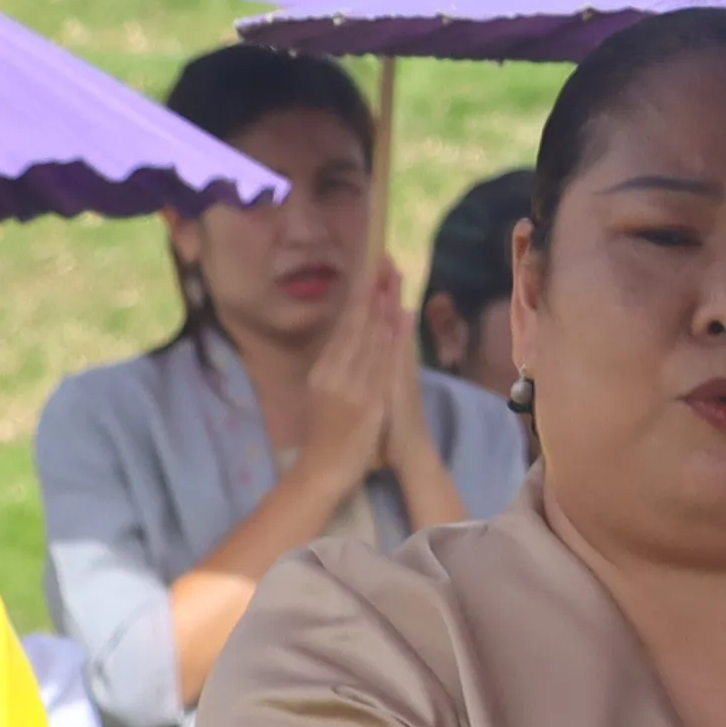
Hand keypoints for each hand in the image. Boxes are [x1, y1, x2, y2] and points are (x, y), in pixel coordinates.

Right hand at [292, 257, 413, 491]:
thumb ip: (334, 370)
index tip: (369, 270)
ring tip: (393, 276)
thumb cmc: (327, 435)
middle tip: (384, 258)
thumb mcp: (325, 395)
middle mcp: (336, 370)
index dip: (357, 296)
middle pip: (357, 322)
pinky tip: (400, 314)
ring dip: (383, 303)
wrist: (324, 468)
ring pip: (370, 335)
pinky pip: (383, 360)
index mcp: (325, 369)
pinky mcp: (368, 398)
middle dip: (372, 289)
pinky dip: (393, 335)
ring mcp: (352, 383)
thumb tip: (343, 345)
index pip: (344, 325)